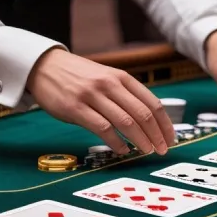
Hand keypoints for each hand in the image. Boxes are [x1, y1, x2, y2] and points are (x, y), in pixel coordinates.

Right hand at [26, 49, 174, 155]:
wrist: (45, 66)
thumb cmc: (78, 76)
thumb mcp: (106, 77)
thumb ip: (125, 94)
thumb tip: (148, 120)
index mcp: (121, 77)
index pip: (152, 103)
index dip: (165, 124)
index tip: (171, 139)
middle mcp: (110, 84)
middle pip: (142, 114)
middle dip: (156, 135)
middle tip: (162, 150)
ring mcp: (92, 96)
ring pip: (126, 122)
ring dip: (140, 140)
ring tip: (147, 151)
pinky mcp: (75, 108)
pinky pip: (102, 128)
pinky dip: (116, 142)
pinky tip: (122, 149)